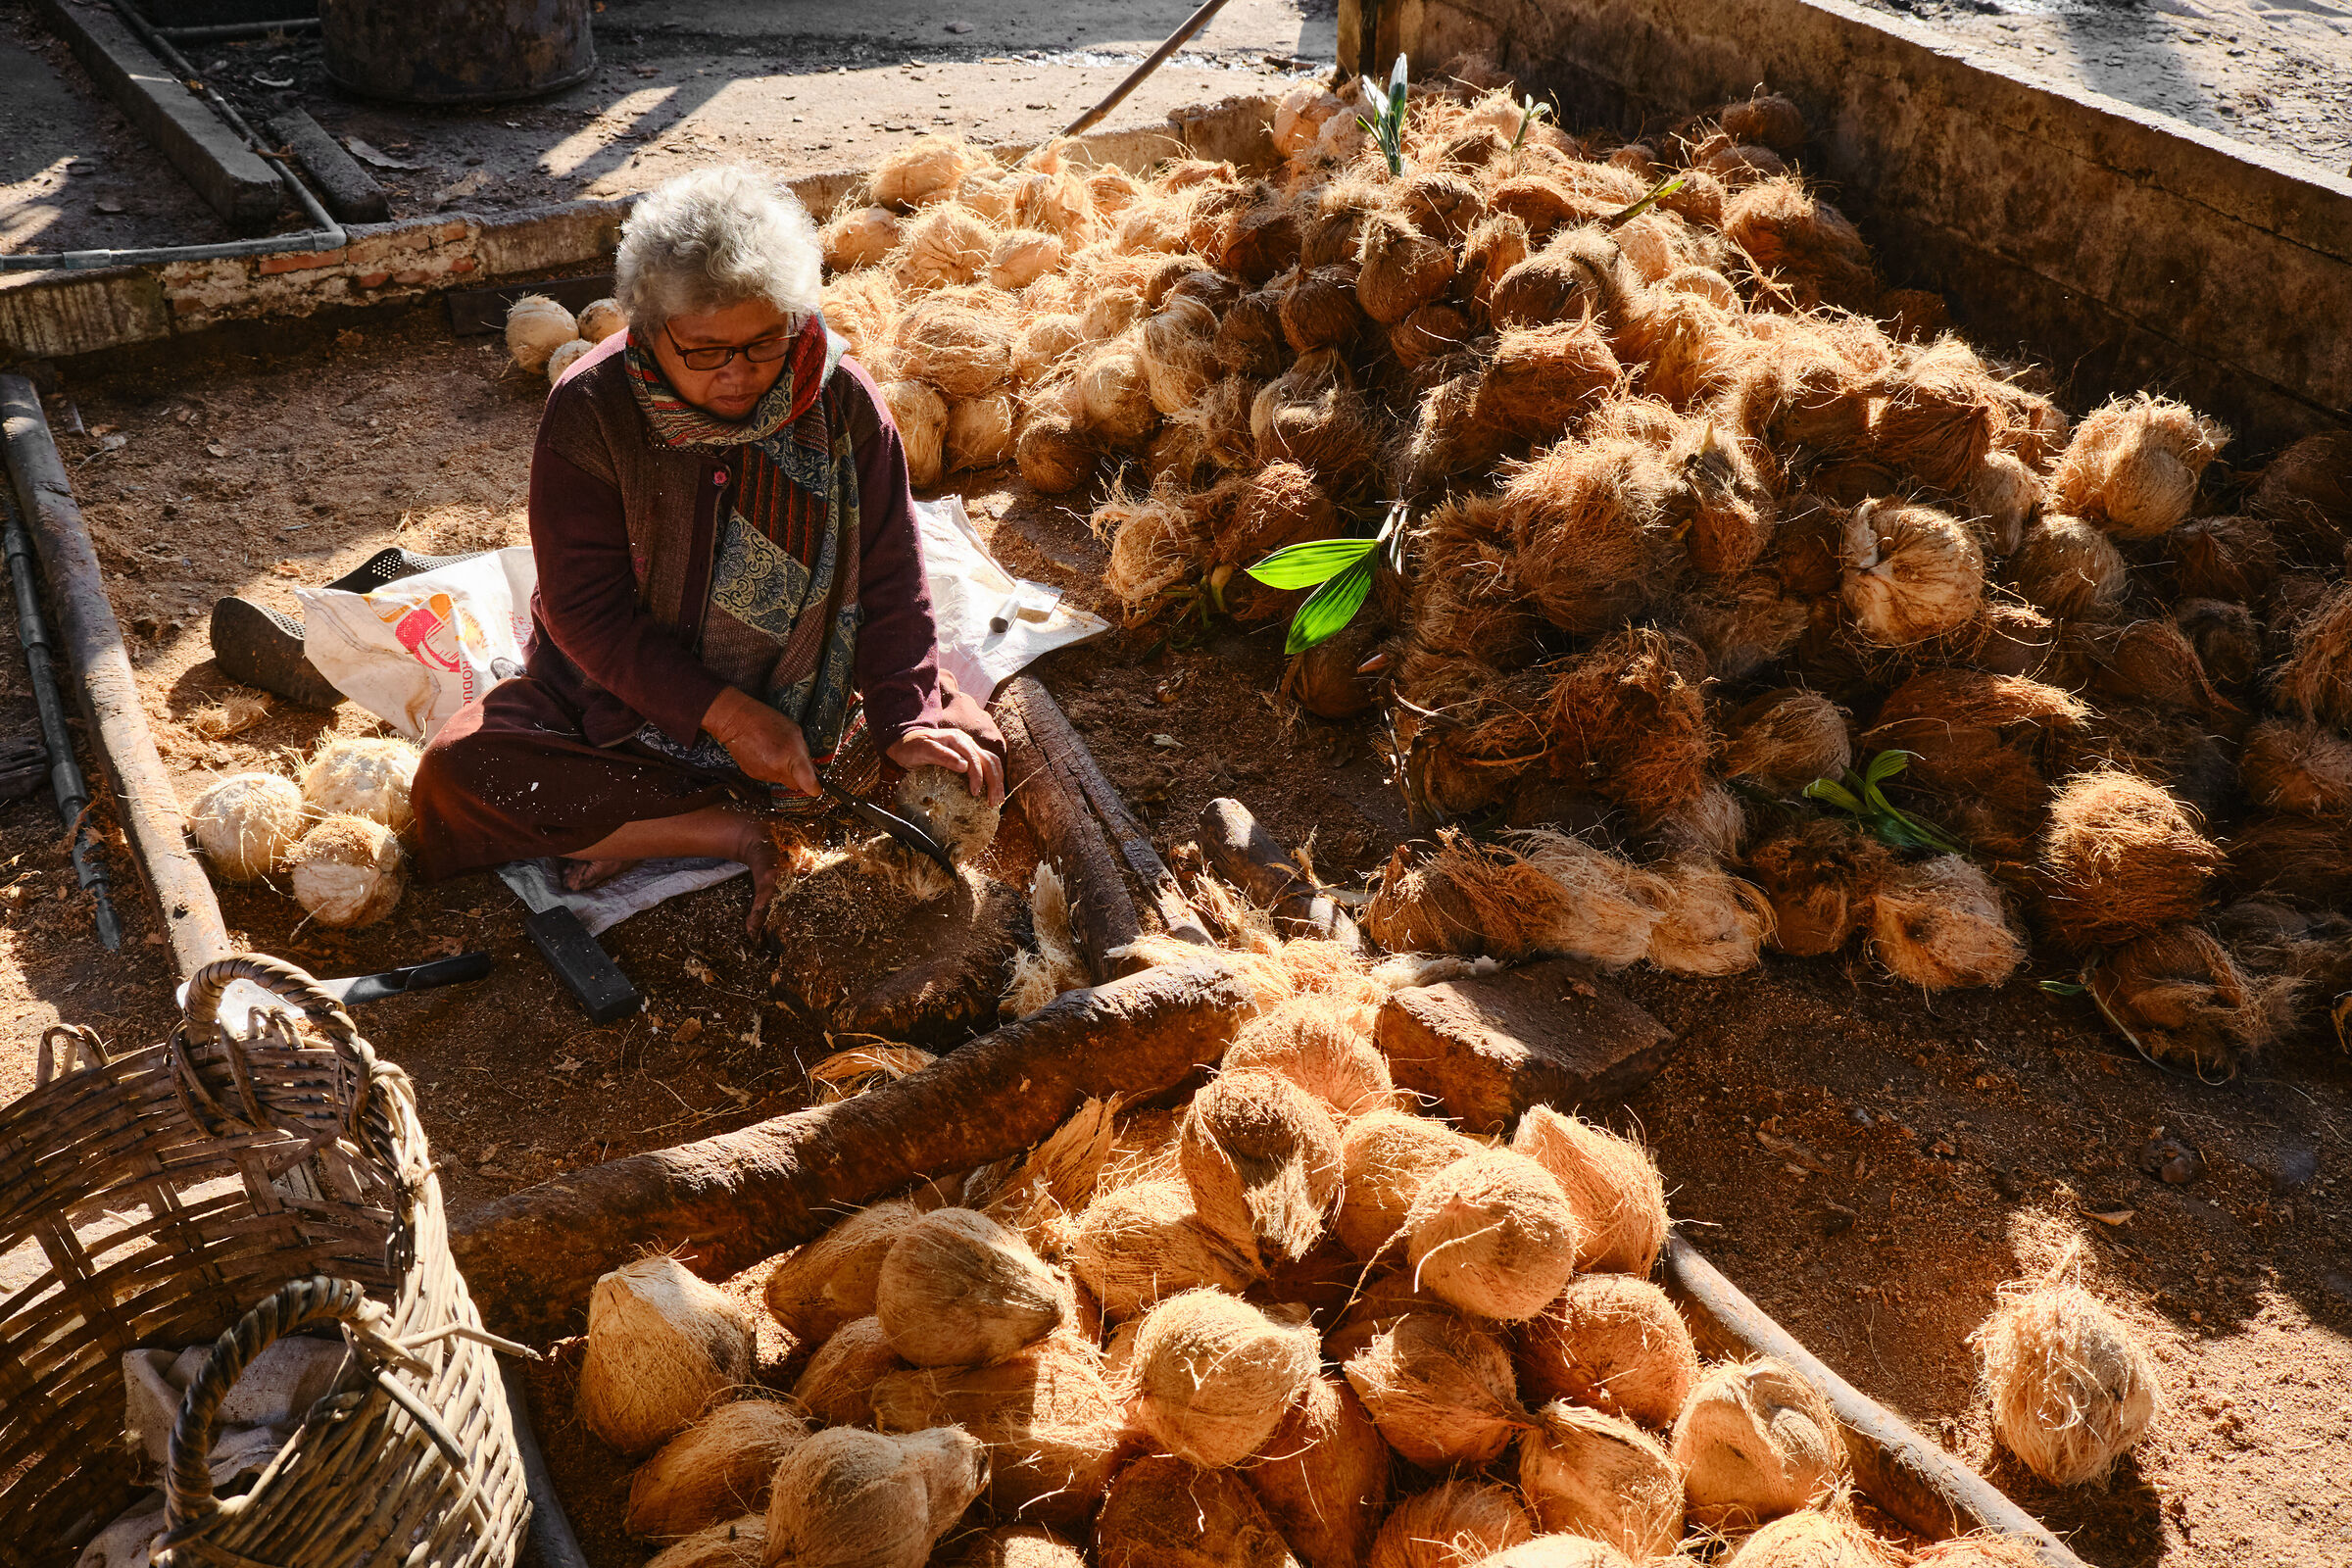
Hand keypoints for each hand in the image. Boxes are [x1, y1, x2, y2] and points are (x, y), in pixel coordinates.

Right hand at [704, 687, 815, 795]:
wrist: (736, 721)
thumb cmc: (766, 721)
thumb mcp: (794, 732)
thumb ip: (804, 753)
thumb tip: (812, 769)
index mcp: (791, 757)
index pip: (807, 783)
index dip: (815, 788)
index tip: (817, 787)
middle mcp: (777, 769)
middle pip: (795, 785)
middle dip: (800, 778)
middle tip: (796, 762)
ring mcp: (764, 774)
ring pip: (782, 781)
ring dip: (784, 771)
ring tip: (777, 752)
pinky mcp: (753, 775)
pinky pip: (769, 777)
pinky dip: (771, 769)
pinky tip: (767, 754)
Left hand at [889, 725, 1005, 805]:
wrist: (907, 741)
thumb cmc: (912, 747)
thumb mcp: (923, 750)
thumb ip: (943, 756)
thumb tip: (965, 766)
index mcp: (957, 740)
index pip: (975, 759)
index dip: (978, 777)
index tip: (975, 794)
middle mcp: (967, 743)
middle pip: (989, 760)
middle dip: (994, 782)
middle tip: (992, 802)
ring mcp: (969, 749)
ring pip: (991, 763)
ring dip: (997, 781)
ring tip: (997, 800)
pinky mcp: (969, 756)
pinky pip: (986, 766)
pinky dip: (992, 779)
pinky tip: (992, 792)